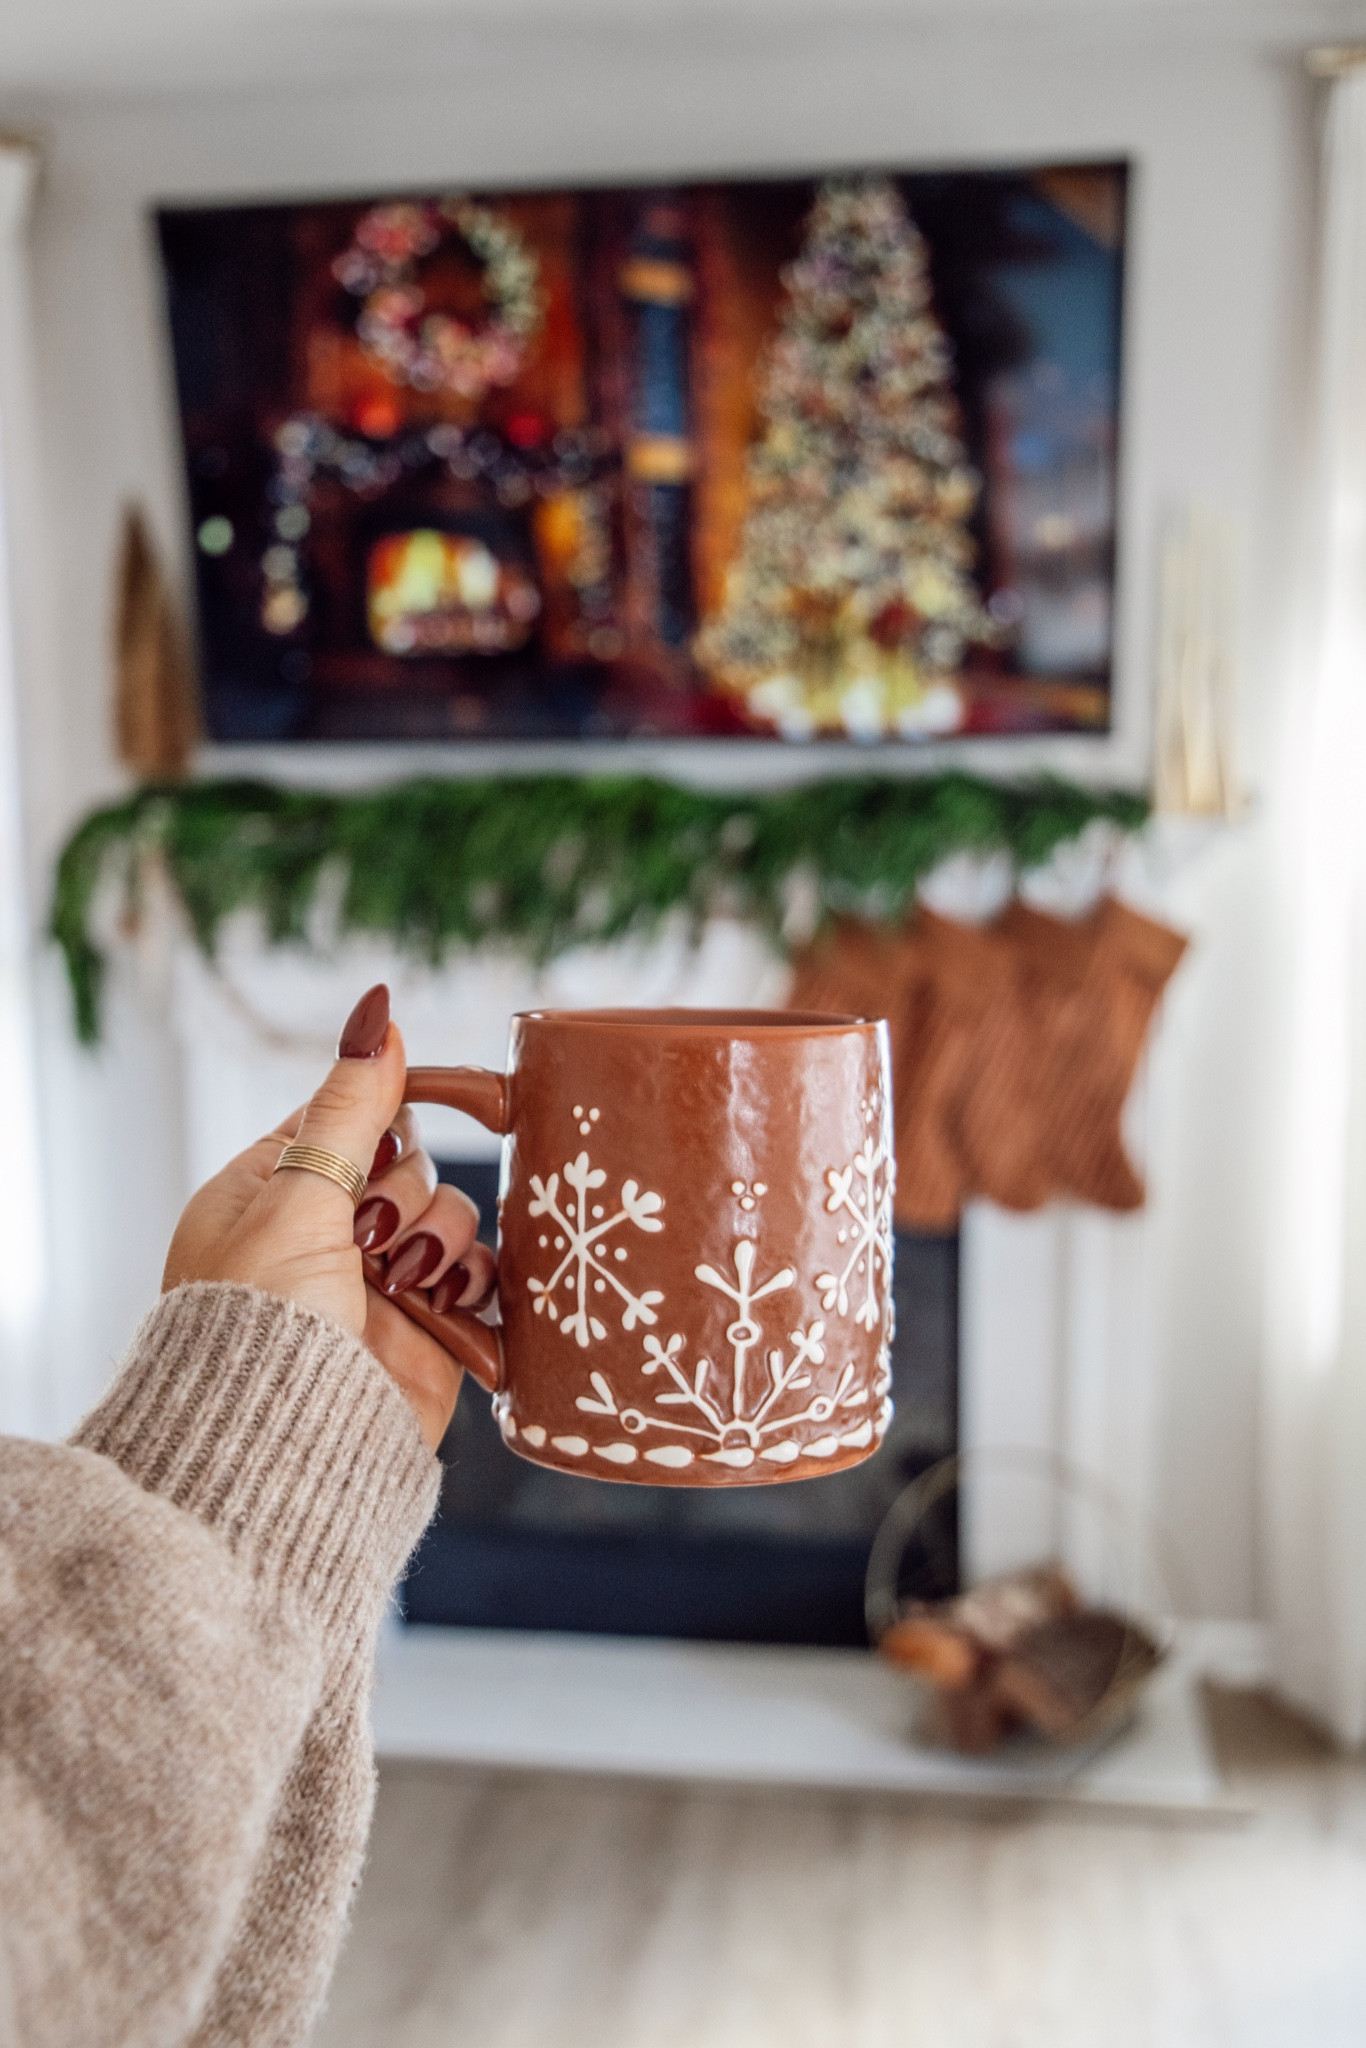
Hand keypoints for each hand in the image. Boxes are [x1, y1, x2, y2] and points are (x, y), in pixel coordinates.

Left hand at [162, 986, 495, 1449]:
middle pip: (413, 1165)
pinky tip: (441, 1306)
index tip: (396, 1135)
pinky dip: (470, 1286)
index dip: (381, 1121)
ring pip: (454, 1218)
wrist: (283, 1450)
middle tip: (366, 1243)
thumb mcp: (297, 1198)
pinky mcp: (426, 1333)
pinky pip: (479, 1278)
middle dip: (403, 1198)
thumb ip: (349, 1108)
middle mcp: (324, 1235)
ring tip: (402, 1288)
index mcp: (270, 1194)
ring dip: (438, 1245)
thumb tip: (377, 1012)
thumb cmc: (259, 1323)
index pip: (349, 1118)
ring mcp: (378, 1286)